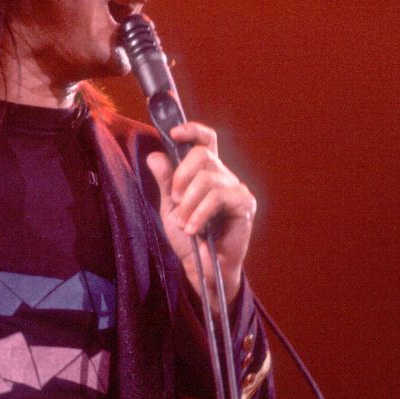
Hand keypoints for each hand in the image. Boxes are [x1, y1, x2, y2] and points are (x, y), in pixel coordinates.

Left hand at [146, 122, 255, 311]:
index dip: (192, 130)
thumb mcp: (169, 208)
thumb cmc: (190, 238)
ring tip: (184, 224)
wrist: (203, 268)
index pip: (205, 140)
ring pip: (207, 178)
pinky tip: (194, 229)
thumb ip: (165, 182)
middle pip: (202, 153)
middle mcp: (224, 176)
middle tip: (174, 201)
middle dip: (180, 177)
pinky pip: (217, 196)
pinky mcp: (244, 204)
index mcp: (207, 173)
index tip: (173, 133)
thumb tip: (154, 155)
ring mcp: (236, 189)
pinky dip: (200, 213)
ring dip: (188, 203)